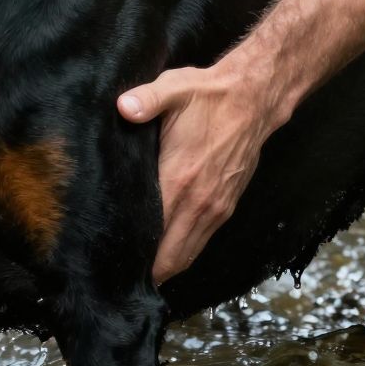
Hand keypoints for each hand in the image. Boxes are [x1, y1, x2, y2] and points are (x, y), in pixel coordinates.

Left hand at [117, 63, 280, 284]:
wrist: (254, 99)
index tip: (110, 261)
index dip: (131, 253)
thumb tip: (122, 106)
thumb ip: (146, 100)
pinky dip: (182, 253)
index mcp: (180, 179)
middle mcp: (199, 202)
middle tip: (119, 276)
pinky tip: (164, 251)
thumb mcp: (174, 89)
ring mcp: (215, 208)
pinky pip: (200, 242)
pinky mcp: (226, 207)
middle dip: (146, 272)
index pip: (152, 234)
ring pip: (187, 256)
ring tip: (138, 271)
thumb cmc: (209, 95)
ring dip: (165, 267)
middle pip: (170, 258)